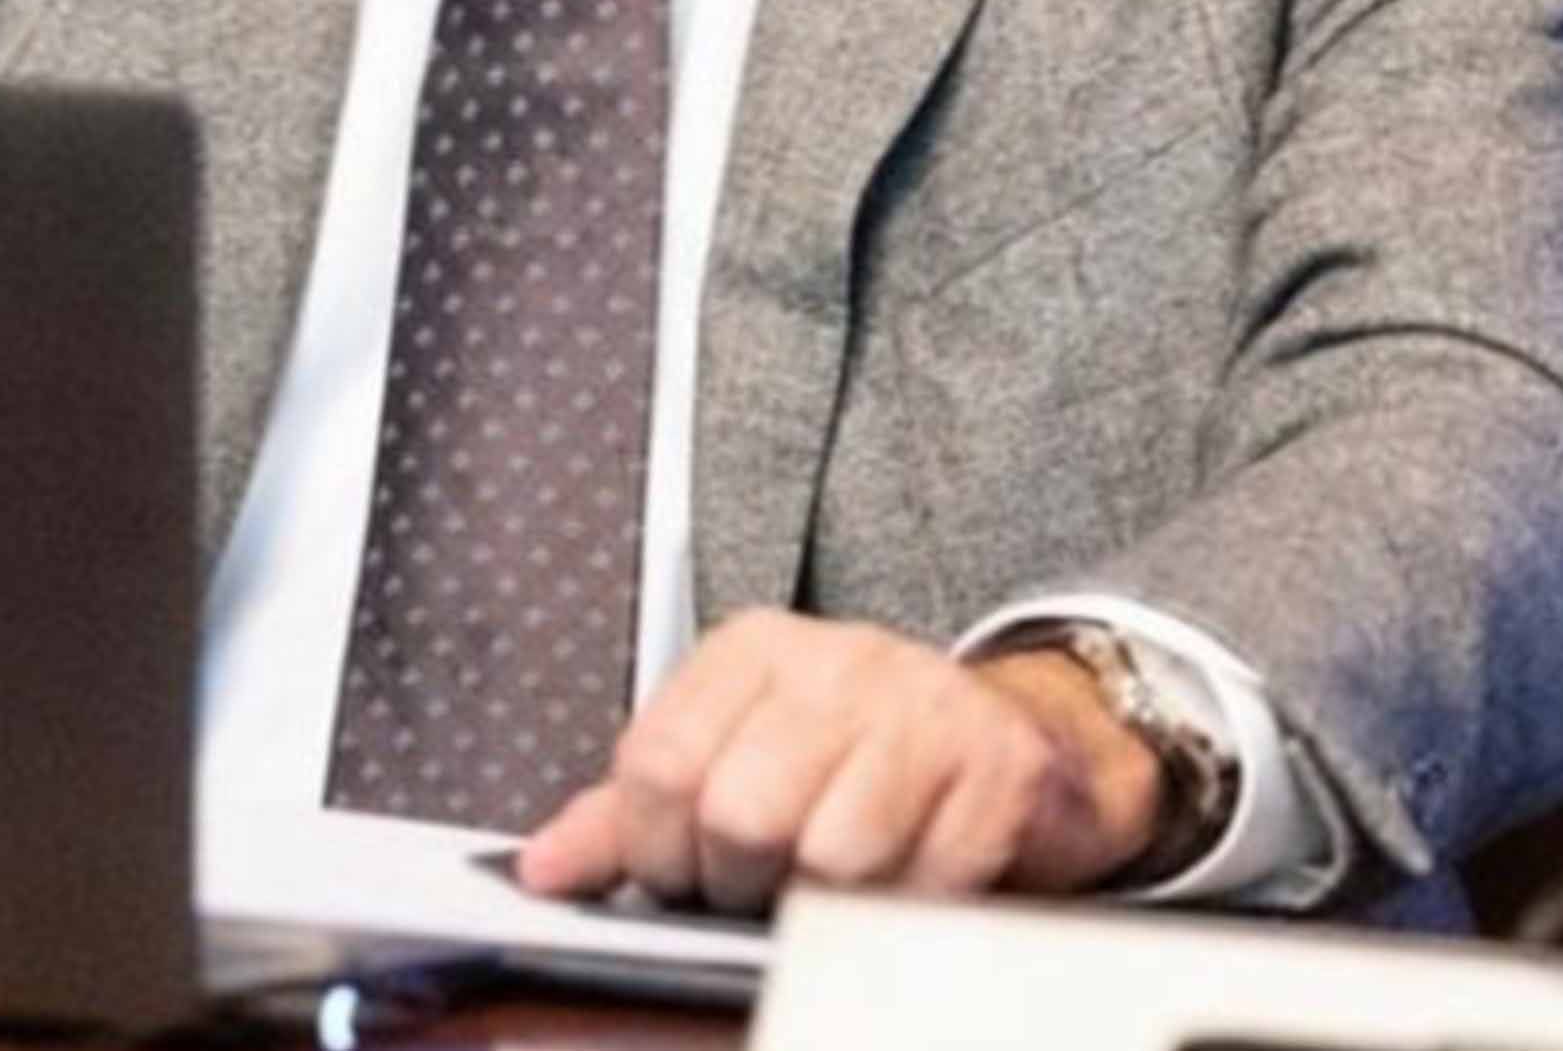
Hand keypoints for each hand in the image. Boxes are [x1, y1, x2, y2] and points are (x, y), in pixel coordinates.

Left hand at [510, 612, 1161, 914]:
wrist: (1020, 740)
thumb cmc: (860, 758)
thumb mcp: (734, 758)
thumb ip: (631, 814)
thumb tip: (541, 870)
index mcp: (752, 651)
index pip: (657, 764)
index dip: (657, 851)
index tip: (684, 872)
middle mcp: (837, 662)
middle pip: (739, 817)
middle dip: (743, 883)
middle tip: (768, 885)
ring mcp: (924, 709)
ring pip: (831, 857)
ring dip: (828, 904)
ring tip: (839, 884)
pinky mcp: (1000, 769)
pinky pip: (923, 885)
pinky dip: (905, 911)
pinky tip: (908, 883)